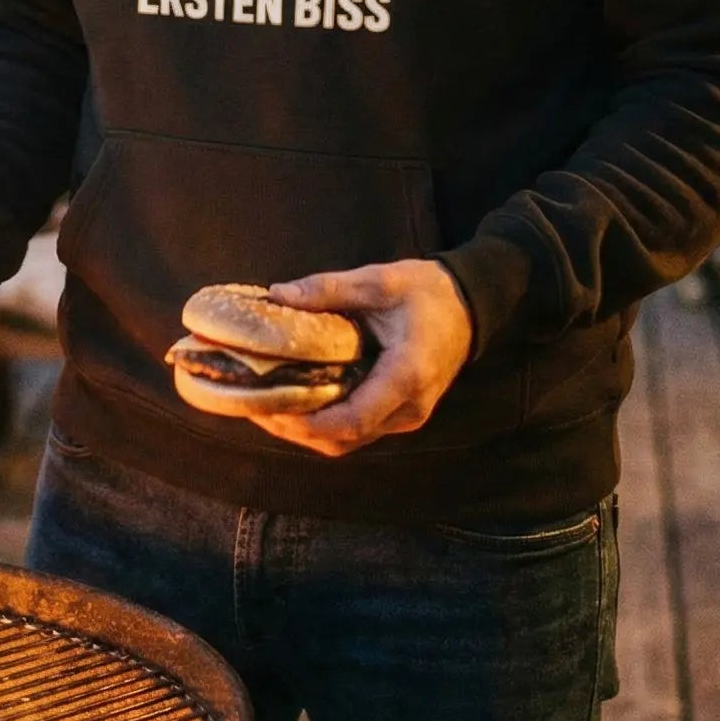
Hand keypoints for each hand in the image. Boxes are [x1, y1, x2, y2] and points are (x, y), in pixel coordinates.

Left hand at [249, 259, 472, 458]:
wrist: (470, 307)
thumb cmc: (427, 293)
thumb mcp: (379, 280)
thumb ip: (329, 288)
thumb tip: (277, 294)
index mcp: (406, 376)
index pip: (352, 419)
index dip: (305, 422)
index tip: (265, 407)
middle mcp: (407, 409)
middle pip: (342, 438)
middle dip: (292, 428)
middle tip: (249, 402)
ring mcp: (404, 417)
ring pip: (346, 440)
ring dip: (302, 429)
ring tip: (261, 402)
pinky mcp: (397, 414)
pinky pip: (354, 429)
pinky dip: (320, 422)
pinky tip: (291, 399)